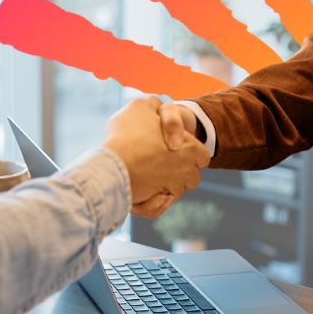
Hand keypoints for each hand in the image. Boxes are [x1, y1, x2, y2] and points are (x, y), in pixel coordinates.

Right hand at [102, 97, 209, 213]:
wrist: (109, 166)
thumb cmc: (125, 136)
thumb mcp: (139, 106)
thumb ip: (153, 105)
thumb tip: (156, 106)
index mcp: (190, 148)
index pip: (203, 157)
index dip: (190, 153)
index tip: (173, 149)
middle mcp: (185, 172)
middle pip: (192, 178)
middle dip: (181, 173)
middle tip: (161, 163)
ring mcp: (170, 190)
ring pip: (175, 193)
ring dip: (166, 188)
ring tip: (149, 177)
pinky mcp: (152, 205)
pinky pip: (156, 209)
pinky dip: (151, 204)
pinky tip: (143, 193)